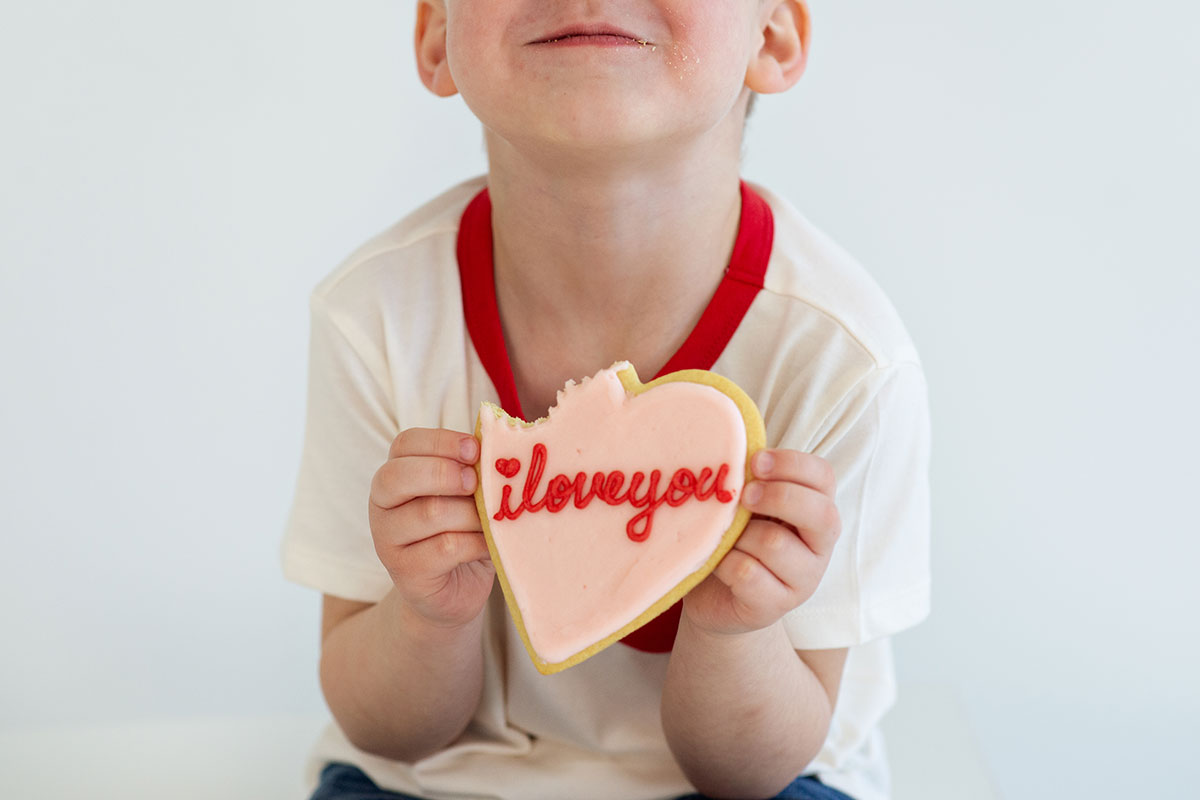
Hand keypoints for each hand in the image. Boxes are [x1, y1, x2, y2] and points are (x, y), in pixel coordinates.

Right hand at [368, 428, 494, 627]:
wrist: (452, 592)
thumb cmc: (461, 532)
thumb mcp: (463, 496)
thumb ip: (471, 471)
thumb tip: (498, 447)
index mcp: (394, 475)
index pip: (404, 444)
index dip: (440, 441)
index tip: (474, 449)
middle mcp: (382, 506)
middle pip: (401, 476)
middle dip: (446, 473)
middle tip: (476, 483)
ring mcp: (388, 542)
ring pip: (431, 513)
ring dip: (472, 514)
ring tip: (490, 521)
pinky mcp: (406, 573)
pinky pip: (447, 547)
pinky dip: (477, 543)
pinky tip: (488, 545)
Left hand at [682, 449, 841, 635]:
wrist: (715, 597)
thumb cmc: (734, 538)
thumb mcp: (746, 505)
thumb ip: (751, 480)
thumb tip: (735, 449)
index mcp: (816, 509)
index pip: (823, 477)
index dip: (792, 464)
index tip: (755, 462)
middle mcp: (819, 545)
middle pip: (820, 513)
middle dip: (777, 497)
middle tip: (744, 496)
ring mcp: (803, 580)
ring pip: (775, 544)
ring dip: (740, 536)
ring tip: (726, 539)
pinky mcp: (776, 606)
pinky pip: (748, 573)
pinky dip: (725, 563)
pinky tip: (720, 564)